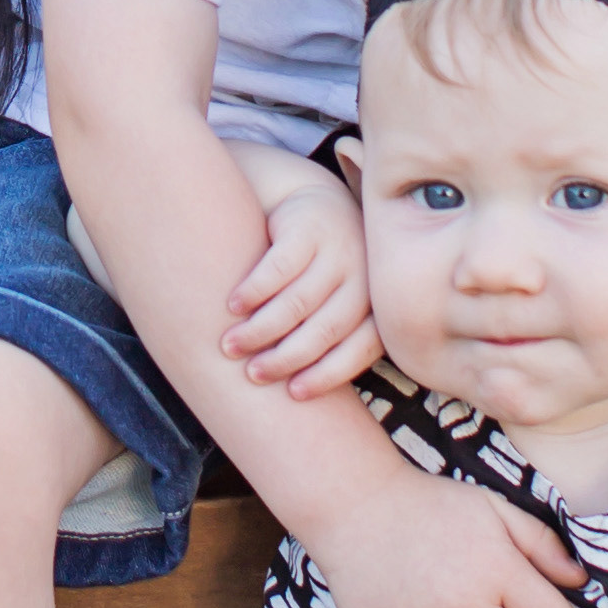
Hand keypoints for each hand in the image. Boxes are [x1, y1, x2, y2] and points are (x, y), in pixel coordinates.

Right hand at [217, 159, 380, 397]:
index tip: (293, 394)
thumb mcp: (336, 299)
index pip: (360, 349)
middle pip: (326, 329)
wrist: (311, 202)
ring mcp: (339, 249)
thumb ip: (328, 339)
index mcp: (376, 303)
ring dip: (261, 329)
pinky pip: (279, 268)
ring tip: (231, 345)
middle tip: (252, 373)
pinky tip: (233, 305)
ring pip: (299, 302)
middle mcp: (364, 276)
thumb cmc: (319, 271)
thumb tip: (299, 405)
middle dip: (286, 357)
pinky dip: (254, 291)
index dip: (327, 375)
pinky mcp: (309, 227)